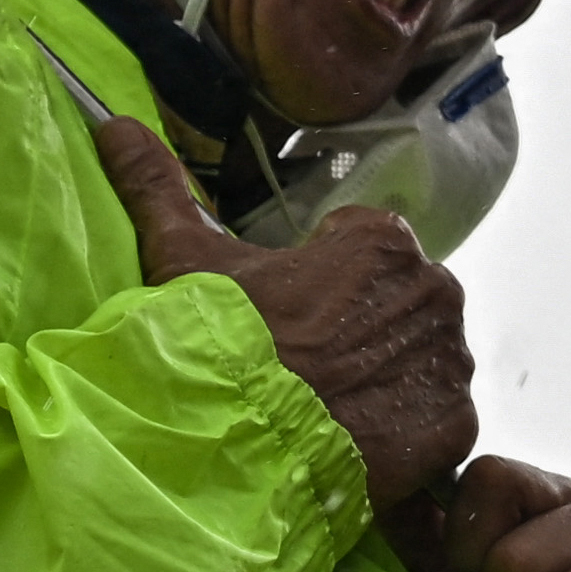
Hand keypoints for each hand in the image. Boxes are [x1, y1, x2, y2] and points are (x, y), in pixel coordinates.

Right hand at [86, 105, 470, 512]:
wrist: (241, 447)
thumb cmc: (220, 344)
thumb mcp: (183, 258)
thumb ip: (158, 186)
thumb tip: (114, 124)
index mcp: (383, 240)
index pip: (364, 248)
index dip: (321, 282)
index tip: (287, 318)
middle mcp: (435, 289)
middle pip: (397, 304)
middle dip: (360, 327)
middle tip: (306, 367)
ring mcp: (450, 360)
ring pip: (420, 359)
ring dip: (385, 376)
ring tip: (328, 406)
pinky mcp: (455, 422)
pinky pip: (436, 417)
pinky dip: (405, 428)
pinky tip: (356, 438)